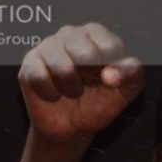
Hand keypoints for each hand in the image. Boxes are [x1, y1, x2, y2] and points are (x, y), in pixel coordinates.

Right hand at [19, 23, 143, 144]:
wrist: (70, 127)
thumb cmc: (98, 103)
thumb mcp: (125, 91)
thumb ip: (132, 75)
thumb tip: (111, 75)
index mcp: (96, 33)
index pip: (109, 47)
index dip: (110, 72)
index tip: (106, 81)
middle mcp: (71, 33)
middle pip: (85, 55)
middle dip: (89, 80)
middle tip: (86, 86)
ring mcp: (48, 46)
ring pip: (62, 68)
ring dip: (70, 89)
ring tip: (70, 91)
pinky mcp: (29, 63)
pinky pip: (40, 78)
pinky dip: (50, 94)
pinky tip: (53, 93)